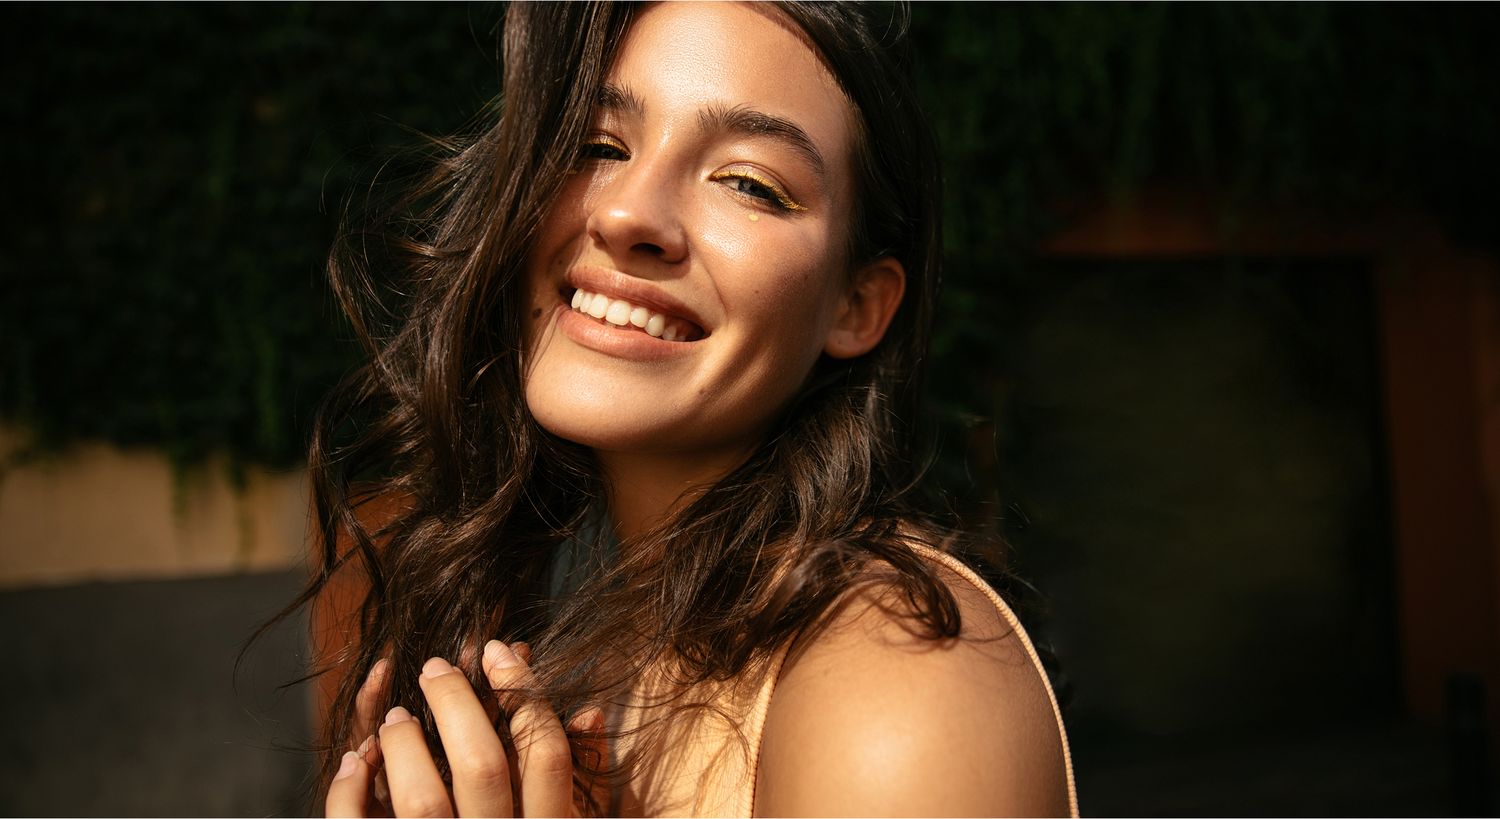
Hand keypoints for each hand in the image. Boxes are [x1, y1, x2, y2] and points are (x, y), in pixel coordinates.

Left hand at [326, 642, 604, 816]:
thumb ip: (586, 782)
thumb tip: (588, 713)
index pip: (545, 752)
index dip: (523, 691)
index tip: (499, 651)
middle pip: (481, 765)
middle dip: (456, 703)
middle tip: (437, 667)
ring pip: (421, 800)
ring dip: (403, 745)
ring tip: (396, 718)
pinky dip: (349, 790)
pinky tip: (356, 762)